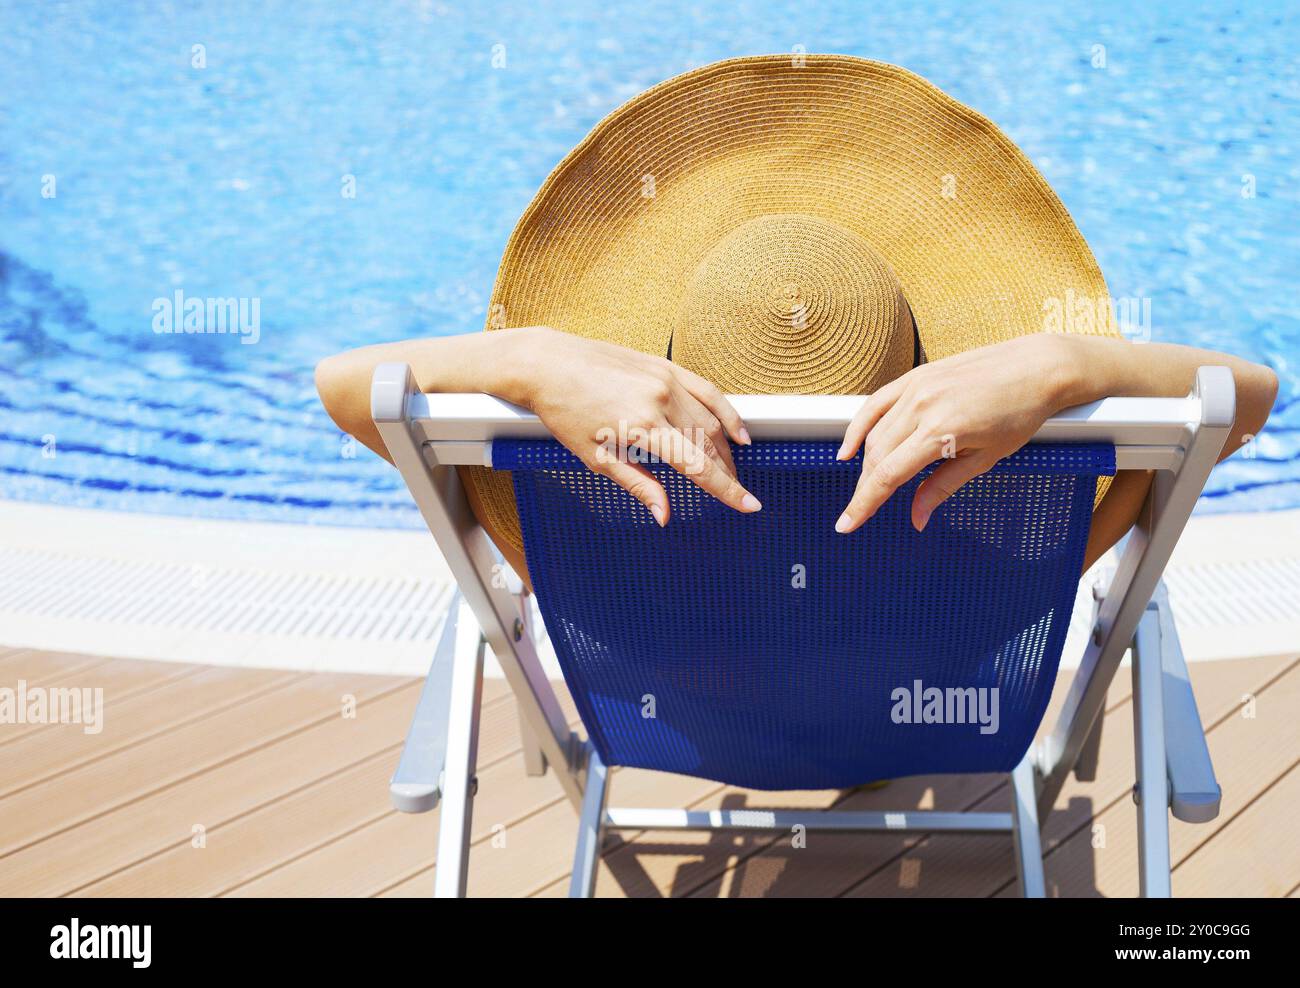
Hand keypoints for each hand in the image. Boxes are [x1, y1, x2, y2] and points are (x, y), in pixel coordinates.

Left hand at [509, 327, 759, 524]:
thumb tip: (664, 515)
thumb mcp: (595, 457)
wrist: (547, 364)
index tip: (749, 505)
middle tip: (735, 491)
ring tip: (731, 469)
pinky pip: (706, 390)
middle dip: (726, 472)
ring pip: (711, 419)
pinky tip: (737, 431)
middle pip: (709, 444)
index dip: (727, 489)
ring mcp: (664, 380)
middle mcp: (659, 401)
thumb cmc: (564, 413)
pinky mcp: (664, 366)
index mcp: (642, 428)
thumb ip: (638, 484)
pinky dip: (726, 411)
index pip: (698, 466)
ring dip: (725, 448)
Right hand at [835, 335, 1076, 532]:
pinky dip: (859, 427)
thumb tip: (917, 518)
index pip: (888, 475)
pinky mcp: (916, 376)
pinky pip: (876, 404)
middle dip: (866, 488)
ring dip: (867, 463)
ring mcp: (916, 387)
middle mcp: (922, 406)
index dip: (864, 504)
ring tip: (869, 485)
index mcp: (941, 431)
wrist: (1037, 367)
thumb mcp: (985, 459)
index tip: (847, 524)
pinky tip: (849, 448)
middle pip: (877, 456)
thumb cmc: (1019, 413)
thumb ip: (942, 486)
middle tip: (862, 511)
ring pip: (875, 434)